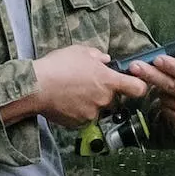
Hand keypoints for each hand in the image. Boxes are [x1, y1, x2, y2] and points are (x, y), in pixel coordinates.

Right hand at [3, 43, 148, 128]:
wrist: (36, 87)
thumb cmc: (58, 65)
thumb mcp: (80, 51)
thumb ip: (97, 56)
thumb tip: (106, 60)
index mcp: (108, 81)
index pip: (138, 89)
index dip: (138, 86)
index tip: (132, 83)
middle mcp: (104, 99)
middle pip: (113, 99)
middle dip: (104, 93)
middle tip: (87, 84)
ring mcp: (92, 113)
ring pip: (97, 108)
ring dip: (89, 102)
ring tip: (72, 92)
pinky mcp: (78, 123)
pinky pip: (83, 117)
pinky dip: (77, 111)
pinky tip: (65, 101)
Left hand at [134, 52, 174, 132]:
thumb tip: (161, 55)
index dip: (171, 66)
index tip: (156, 59)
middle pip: (172, 86)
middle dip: (151, 75)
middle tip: (135, 67)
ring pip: (165, 97)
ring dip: (157, 87)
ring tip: (160, 79)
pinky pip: (165, 109)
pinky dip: (163, 100)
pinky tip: (168, 94)